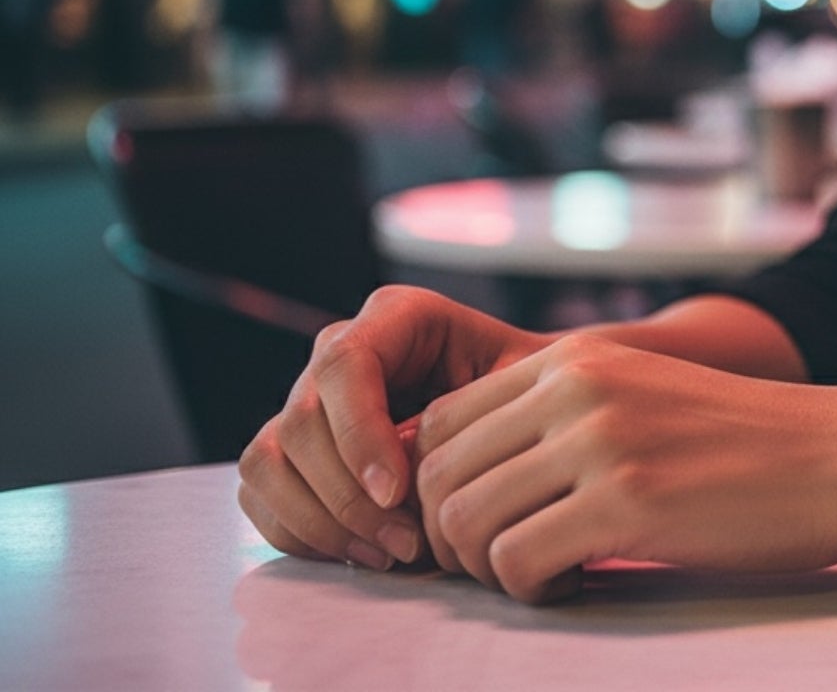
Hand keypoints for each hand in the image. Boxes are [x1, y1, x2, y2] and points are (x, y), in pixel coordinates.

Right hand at [238, 286, 546, 570]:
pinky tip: (365, 555)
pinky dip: (303, 533)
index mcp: (397, 317)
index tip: (398, 493)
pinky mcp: (295, 452)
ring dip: (322, 521)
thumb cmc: (539, 396)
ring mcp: (310, 402)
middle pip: (300, 423)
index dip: (359, 434)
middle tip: (408, 544)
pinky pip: (263, 494)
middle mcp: (341, 352)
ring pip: (268, 462)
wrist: (529, 416)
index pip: (344, 364)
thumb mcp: (534, 385)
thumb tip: (434, 461)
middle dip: (347, 496)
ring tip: (391, 554)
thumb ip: (496, 403)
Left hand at [412, 335, 836, 602]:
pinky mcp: (626, 502)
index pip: (441, 422)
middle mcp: (575, 389)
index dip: (439, 487)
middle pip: (436, 474)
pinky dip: (531, 590)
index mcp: (575, 358)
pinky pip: (517, 561)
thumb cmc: (751, 446)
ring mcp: (598, 442)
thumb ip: (564, 420)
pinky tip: (576, 585)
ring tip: (543, 575)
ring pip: (464, 521)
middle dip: (449, 537)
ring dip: (486, 569)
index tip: (482, 526)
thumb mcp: (643, 400)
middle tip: (502, 566)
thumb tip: (478, 483)